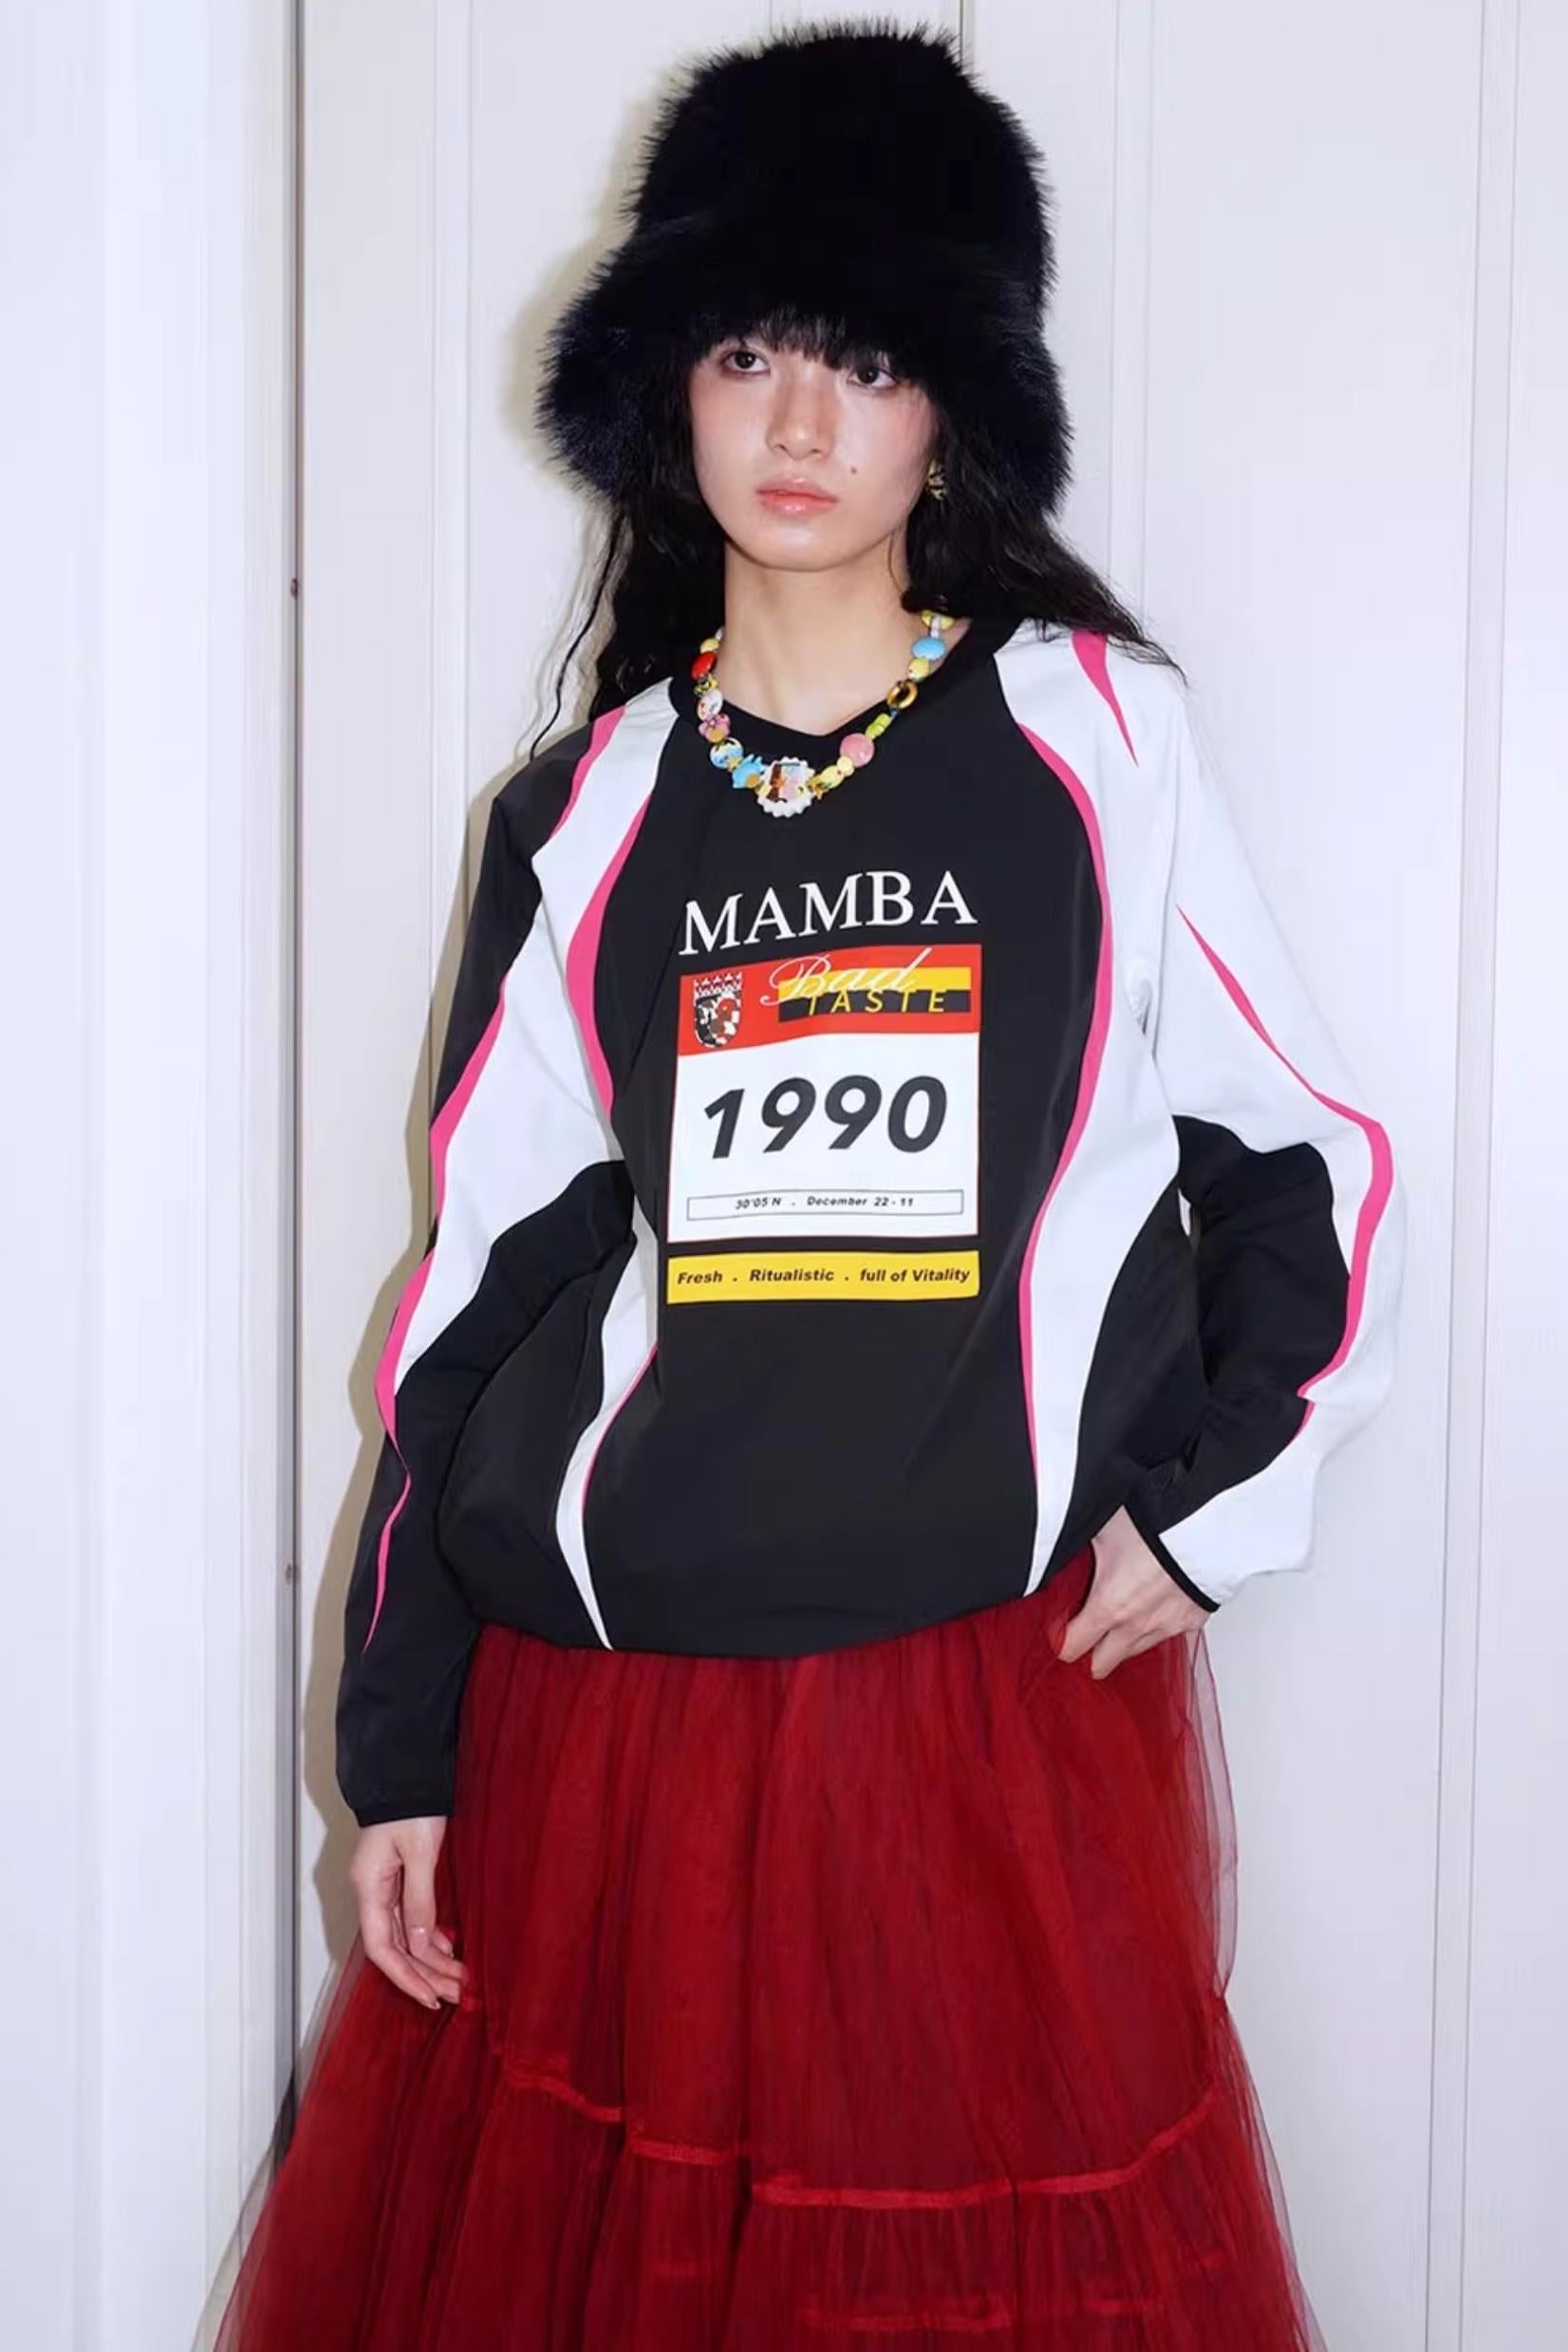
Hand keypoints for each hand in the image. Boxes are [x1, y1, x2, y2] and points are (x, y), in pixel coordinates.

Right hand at [349, 1816, 466, 2009]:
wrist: (407, 1771)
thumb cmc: (412, 1805)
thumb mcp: (421, 1852)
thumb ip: (420, 1899)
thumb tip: (422, 1945)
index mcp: (369, 1887)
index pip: (382, 1948)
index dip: (405, 1977)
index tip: (431, 1997)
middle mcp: (371, 1891)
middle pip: (394, 1946)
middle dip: (424, 1973)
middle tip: (456, 1994)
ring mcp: (383, 1884)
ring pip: (404, 1934)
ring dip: (430, 1958)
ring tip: (458, 1978)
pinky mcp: (398, 1876)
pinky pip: (409, 1916)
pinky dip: (429, 1935)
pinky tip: (448, 1947)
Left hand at [1055, 1504, 1211, 1678]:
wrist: (1210, 1527)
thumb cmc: (1158, 1524)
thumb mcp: (1102, 1527)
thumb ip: (1077, 1546)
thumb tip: (1057, 1542)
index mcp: (1108, 1606)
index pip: (1072, 1647)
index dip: (1061, 1642)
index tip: (1058, 1633)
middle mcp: (1137, 1625)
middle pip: (1103, 1663)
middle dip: (1091, 1654)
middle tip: (1084, 1638)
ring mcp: (1167, 1627)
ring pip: (1136, 1650)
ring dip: (1124, 1640)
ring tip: (1118, 1619)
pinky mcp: (1192, 1621)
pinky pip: (1166, 1633)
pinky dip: (1156, 1626)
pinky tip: (1152, 1608)